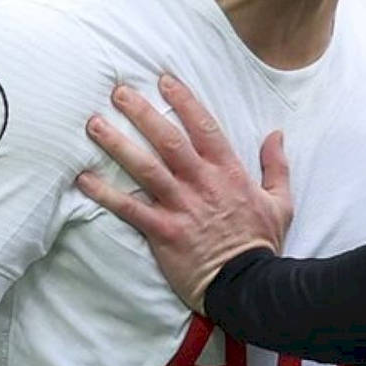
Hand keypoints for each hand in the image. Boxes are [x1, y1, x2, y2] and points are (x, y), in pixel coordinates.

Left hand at [77, 75, 291, 309]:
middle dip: (142, 112)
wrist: (250, 285)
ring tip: (94, 124)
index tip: (163, 80)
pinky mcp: (163, 232)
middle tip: (117, 92)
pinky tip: (84, 179)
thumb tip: (276, 134)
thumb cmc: (262, 244)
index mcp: (228, 172)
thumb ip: (276, 166)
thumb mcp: (281, 202)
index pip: (204, 126)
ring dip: (118, 144)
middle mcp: (202, 183)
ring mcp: (181, 206)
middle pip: (168, 139)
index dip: (183, 101)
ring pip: (145, 167)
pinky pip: (129, 209)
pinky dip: (105, 194)